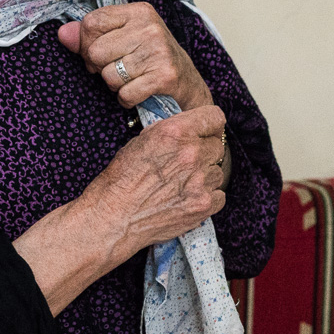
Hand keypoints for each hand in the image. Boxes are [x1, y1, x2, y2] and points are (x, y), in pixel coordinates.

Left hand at [57, 3, 212, 110]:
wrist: (189, 85)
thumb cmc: (150, 58)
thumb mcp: (123, 38)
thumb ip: (90, 35)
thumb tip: (63, 34)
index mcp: (138, 11)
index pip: (91, 23)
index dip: (86, 43)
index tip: (99, 51)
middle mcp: (150, 27)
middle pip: (95, 51)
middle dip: (99, 67)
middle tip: (117, 68)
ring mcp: (159, 51)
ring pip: (108, 75)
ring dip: (114, 84)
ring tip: (131, 79)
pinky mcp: (165, 77)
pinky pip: (124, 94)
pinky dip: (126, 98)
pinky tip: (139, 91)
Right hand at [82, 104, 227, 254]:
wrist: (115, 216)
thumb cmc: (121, 178)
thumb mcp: (139, 141)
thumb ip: (168, 132)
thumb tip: (186, 130)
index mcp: (174, 132)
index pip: (214, 116)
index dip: (208, 123)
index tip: (204, 130)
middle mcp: (191, 153)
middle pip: (216, 146)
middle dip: (203, 151)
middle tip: (184, 162)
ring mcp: (200, 181)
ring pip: (217, 171)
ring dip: (204, 175)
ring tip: (180, 182)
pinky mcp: (204, 205)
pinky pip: (219, 194)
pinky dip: (207, 196)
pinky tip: (186, 197)